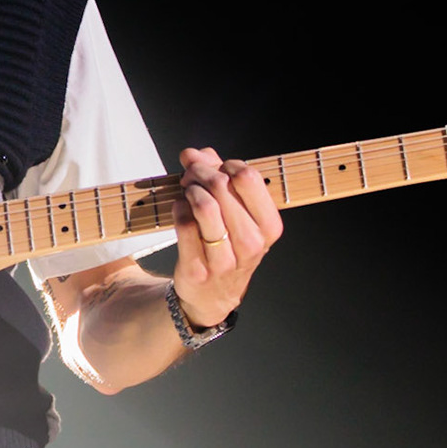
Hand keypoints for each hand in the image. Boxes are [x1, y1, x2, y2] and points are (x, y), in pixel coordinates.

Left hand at [171, 147, 282, 328]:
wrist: (213, 294)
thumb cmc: (228, 245)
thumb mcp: (237, 213)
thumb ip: (219, 175)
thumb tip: (196, 153)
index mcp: (269, 227)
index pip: (248, 177)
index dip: (224, 164)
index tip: (214, 166)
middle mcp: (251, 243)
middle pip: (221, 186)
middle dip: (199, 172)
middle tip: (190, 174)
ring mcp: (225, 259)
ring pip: (204, 205)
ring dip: (189, 189)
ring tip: (187, 190)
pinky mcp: (198, 268)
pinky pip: (185, 224)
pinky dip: (178, 209)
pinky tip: (180, 208)